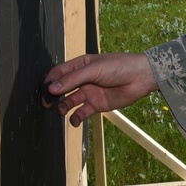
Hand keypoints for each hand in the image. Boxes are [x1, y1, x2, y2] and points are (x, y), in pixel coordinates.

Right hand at [43, 53, 158, 126]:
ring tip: (61, 110)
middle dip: (53, 95)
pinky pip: (82, 112)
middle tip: (46, 103)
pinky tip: (75, 120)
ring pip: (70, 101)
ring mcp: (90, 92)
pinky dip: (76, 118)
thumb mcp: (94, 69)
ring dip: (63, 106)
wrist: (141, 77)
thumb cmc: (120, 66)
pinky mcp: (97, 104)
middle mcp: (83, 79)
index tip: (44, 90)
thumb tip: (52, 88)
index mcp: (81, 65)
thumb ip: (73, 79)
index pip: (59, 72)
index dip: (50, 80)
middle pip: (62, 88)